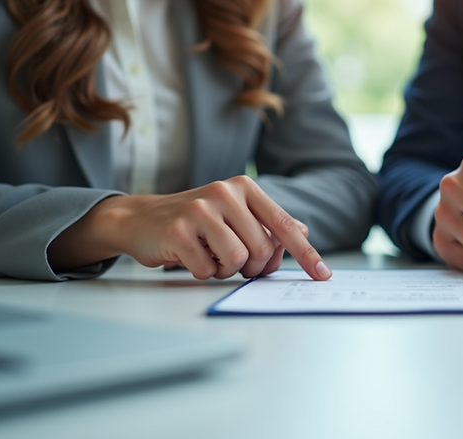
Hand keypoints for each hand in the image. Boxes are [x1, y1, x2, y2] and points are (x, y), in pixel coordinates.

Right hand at [50, 176, 330, 280]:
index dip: (305, 253)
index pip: (284, 225)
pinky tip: (189, 257)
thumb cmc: (194, 221)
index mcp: (244, 187)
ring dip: (225, 270)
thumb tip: (304, 232)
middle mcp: (225, 193)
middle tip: (231, 261)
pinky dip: (203, 272)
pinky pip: (208, 269)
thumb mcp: (234, 215)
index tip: (322, 275)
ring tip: (209, 255)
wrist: (140, 218)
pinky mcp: (178, 230)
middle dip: (251, 266)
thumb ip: (267, 224)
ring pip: (237, 260)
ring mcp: (200, 210)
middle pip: (261, 249)